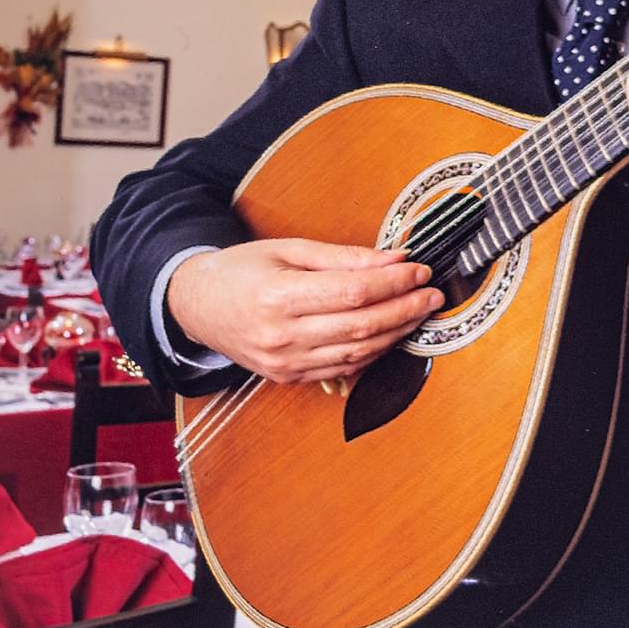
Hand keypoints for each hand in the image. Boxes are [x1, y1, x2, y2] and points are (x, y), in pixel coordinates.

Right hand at [167, 239, 442, 383]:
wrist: (195, 305)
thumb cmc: (241, 270)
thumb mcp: (289, 249)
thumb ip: (345, 257)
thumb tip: (396, 258)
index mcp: (278, 296)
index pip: (353, 292)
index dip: (394, 283)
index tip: (420, 271)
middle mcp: (281, 335)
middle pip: (361, 325)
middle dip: (406, 309)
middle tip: (432, 294)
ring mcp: (284, 363)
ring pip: (358, 352)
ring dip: (397, 333)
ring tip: (419, 312)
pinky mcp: (288, 377)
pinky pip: (343, 368)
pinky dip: (374, 352)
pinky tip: (392, 334)